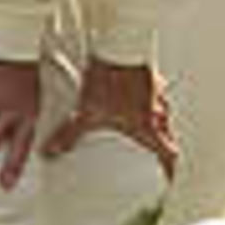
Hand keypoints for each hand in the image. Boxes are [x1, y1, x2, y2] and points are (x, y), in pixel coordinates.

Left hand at [41, 57, 176, 178]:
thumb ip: (69, 135)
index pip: (169, 154)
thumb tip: (53, 150)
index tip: (169, 176)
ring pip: (162, 113)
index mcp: (148, 127)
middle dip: (161, 144)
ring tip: (140, 121)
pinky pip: (155, 93)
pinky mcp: (152, 77)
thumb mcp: (85, 113)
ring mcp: (158, 94)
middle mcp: (158, 112)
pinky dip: (148, 99)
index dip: (170, 168)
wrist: (119, 47)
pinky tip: (134, 95)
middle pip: (167, 134)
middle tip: (152, 150)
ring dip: (154, 120)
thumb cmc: (111, 80)